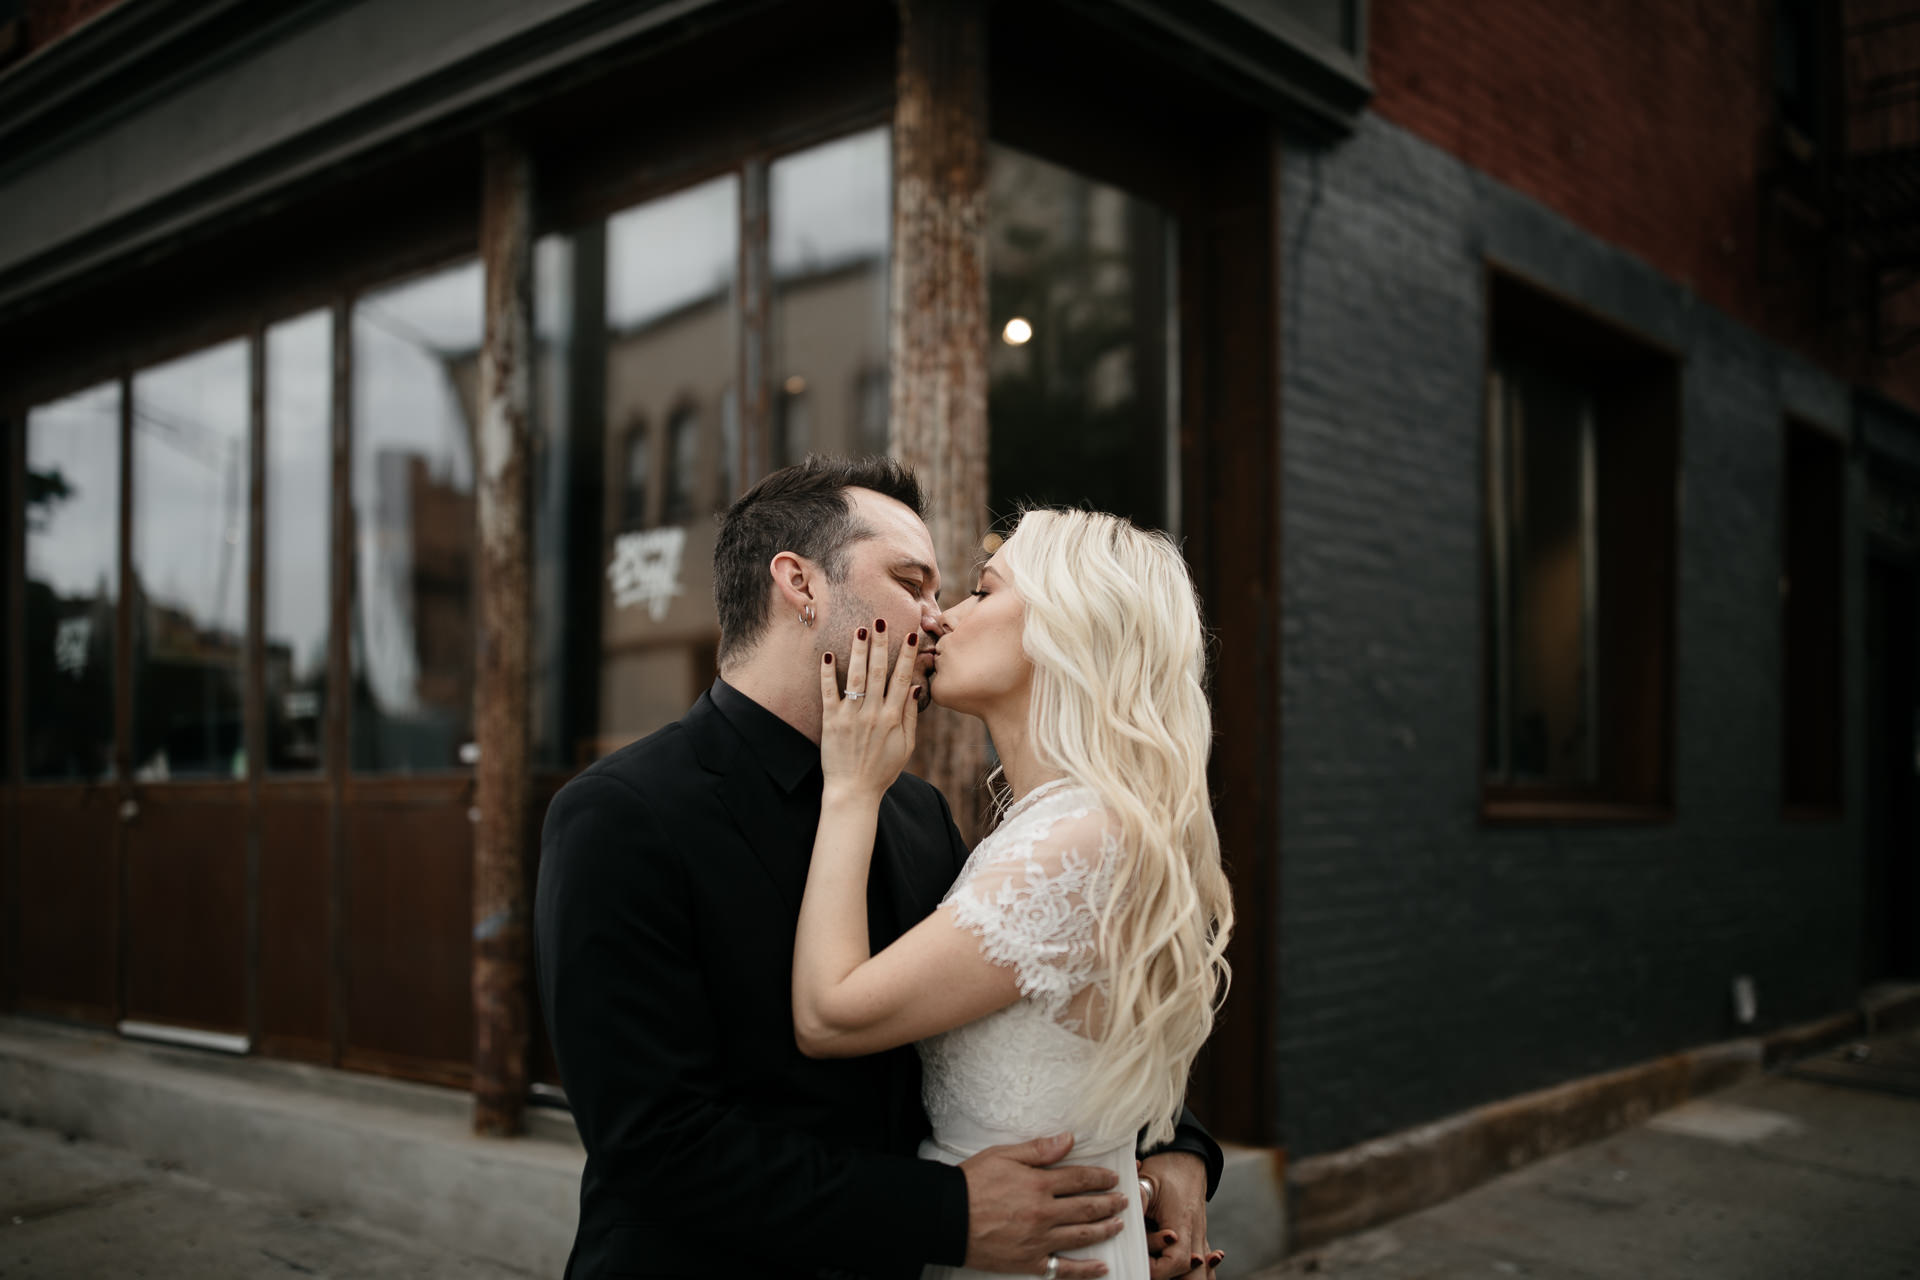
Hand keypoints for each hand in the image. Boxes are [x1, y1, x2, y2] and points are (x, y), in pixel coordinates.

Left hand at [819, 619, 921, 802]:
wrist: (854, 791)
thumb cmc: (882, 771)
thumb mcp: (906, 747)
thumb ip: (911, 717)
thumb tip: (913, 688)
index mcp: (893, 718)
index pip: (901, 679)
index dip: (906, 655)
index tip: (909, 634)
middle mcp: (873, 713)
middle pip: (879, 671)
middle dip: (881, 644)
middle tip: (880, 620)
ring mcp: (851, 716)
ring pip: (856, 677)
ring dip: (858, 652)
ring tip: (859, 629)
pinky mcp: (831, 722)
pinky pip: (829, 693)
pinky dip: (828, 674)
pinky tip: (829, 655)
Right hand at [961, 1133, 1127, 1277]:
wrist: (947, 1217)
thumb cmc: (972, 1182)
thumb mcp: (1003, 1155)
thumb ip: (1039, 1150)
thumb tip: (1069, 1139)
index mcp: (1039, 1184)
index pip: (1080, 1179)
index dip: (1100, 1178)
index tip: (1113, 1178)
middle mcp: (1044, 1213)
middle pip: (1087, 1208)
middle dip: (1109, 1203)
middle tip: (1123, 1201)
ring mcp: (1039, 1240)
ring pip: (1082, 1236)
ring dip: (1104, 1229)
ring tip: (1118, 1224)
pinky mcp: (1030, 1262)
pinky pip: (1064, 1269)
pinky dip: (1085, 1270)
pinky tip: (1101, 1267)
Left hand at [1140, 1152, 1221, 1275]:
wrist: (1188, 1158)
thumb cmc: (1166, 1169)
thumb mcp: (1147, 1181)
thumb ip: (1138, 1202)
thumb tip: (1123, 1216)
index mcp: (1182, 1223)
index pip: (1176, 1262)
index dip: (1156, 1267)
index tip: (1139, 1258)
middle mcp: (1196, 1234)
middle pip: (1194, 1276)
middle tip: (1149, 1270)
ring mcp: (1201, 1238)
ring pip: (1204, 1273)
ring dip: (1186, 1278)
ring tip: (1166, 1276)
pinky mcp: (1201, 1238)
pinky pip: (1207, 1265)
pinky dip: (1201, 1272)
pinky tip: (1196, 1268)